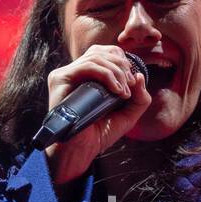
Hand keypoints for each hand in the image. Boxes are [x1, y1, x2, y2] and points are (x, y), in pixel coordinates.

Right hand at [43, 44, 151, 186]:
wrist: (80, 150)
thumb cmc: (99, 134)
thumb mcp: (127, 115)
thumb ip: (139, 98)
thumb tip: (140, 76)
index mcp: (88, 76)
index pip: (106, 53)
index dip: (123, 62)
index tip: (133, 82)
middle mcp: (75, 72)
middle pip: (102, 51)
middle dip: (122, 66)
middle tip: (130, 87)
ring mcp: (66, 74)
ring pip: (96, 57)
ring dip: (117, 72)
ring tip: (123, 92)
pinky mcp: (60, 79)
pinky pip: (87, 66)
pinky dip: (106, 75)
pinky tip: (116, 90)